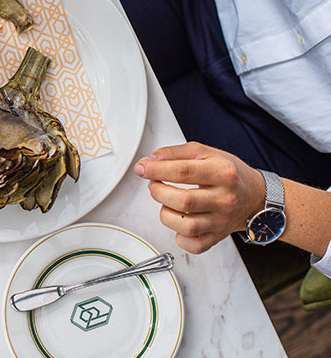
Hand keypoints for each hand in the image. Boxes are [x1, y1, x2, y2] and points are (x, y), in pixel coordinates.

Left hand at [133, 142, 265, 253]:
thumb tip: (148, 161)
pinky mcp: (218, 237)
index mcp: (222, 173)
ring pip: (185, 226)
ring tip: (167, 202)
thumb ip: (173, 153)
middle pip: (182, 201)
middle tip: (155, 184)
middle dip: (158, 191)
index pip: (182, 172)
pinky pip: (194, 245)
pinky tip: (179, 221)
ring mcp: (222, 221)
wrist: (255, 196)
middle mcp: (224, 199)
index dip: (155, 170)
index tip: (142, 168)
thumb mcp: (204, 152)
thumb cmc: (229, 173)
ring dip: (166, 213)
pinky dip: (179, 236)